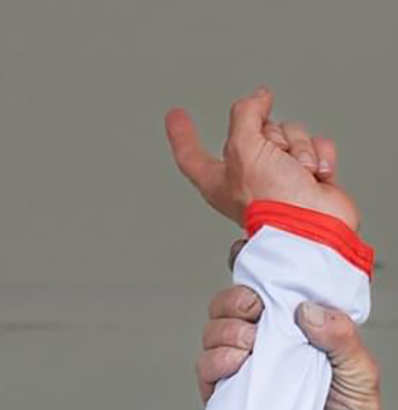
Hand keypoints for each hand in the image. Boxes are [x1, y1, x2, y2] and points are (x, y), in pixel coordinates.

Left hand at [165, 86, 359, 230]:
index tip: (175, 114)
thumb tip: (259, 97)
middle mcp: (247, 176)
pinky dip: (320, 157)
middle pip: (257, 131)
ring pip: (291, 134)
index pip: (191, 152)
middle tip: (277, 161)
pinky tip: (316, 177)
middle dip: (273, 137)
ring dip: (299, 149)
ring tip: (298, 174)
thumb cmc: (273, 200)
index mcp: (217, 179)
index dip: (182, 132)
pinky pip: (316, 146)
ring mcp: (280, 175)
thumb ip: (245, 115)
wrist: (315, 225)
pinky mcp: (308, 175)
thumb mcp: (244, 149)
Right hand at [197, 271, 381, 409]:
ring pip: (217, 335)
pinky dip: (214, 362)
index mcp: (311, 347)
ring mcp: (247, 382)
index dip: (267, 280)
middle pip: (238, 309)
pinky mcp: (224, 407)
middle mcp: (275, 360)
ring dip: (226, 332)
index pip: (281, 299)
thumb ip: (341, 342)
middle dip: (238, 301)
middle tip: (254, 312)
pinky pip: (205, 371)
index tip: (264, 272)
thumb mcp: (361, 387)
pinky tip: (234, 371)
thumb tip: (307, 309)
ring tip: (249, 353)